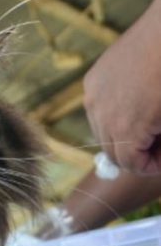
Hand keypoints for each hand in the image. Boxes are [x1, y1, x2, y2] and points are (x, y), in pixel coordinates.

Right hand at [83, 0, 160, 173]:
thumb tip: (156, 154)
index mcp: (124, 128)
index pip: (128, 164)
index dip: (150, 165)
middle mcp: (100, 115)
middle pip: (111, 151)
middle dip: (135, 152)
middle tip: (158, 141)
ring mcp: (93, 96)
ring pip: (102, 131)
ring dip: (123, 133)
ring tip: (148, 120)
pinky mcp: (92, 80)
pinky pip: (98, 108)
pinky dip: (114, 112)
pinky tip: (136, 98)